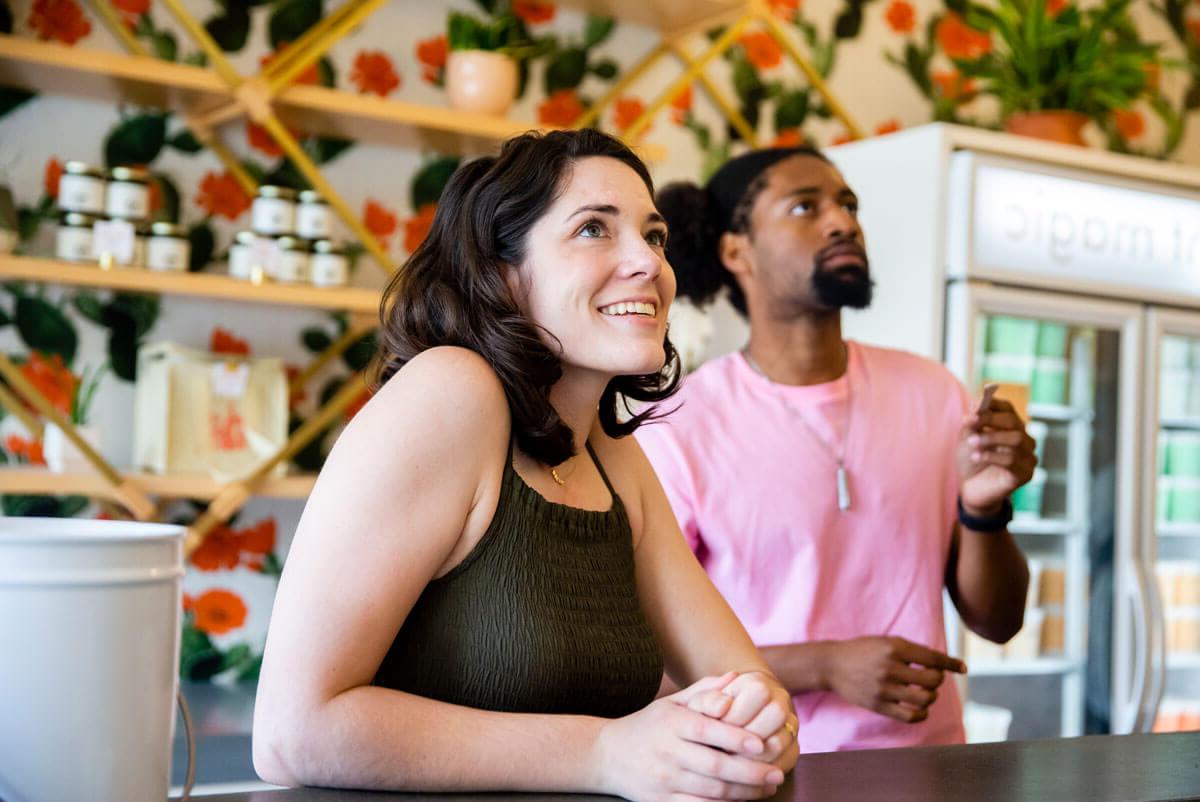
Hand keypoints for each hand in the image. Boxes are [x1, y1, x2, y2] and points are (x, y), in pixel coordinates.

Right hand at [594, 673, 785, 801]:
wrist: (605, 755)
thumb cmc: (647, 725)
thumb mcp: (670, 702)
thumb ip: (704, 691)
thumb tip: (735, 677)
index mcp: (671, 722)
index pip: (707, 730)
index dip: (735, 738)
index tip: (761, 744)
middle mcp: (667, 751)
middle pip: (714, 765)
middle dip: (749, 772)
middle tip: (775, 774)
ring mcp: (664, 779)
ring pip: (710, 790)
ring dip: (742, 793)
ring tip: (766, 789)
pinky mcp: (661, 800)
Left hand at [690, 672, 796, 771]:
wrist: (727, 725)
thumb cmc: (709, 712)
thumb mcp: (702, 701)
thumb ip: (707, 700)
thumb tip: (722, 706)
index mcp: (757, 682)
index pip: (759, 693)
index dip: (736, 714)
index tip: (716, 729)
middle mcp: (780, 699)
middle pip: (776, 714)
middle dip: (746, 736)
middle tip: (724, 749)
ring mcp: (790, 725)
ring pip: (779, 742)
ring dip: (752, 756)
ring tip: (729, 763)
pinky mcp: (793, 749)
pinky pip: (784, 762)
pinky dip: (762, 771)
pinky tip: (742, 775)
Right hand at [822, 636, 965, 722]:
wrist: (832, 664)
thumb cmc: (863, 651)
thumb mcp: (886, 641)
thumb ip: (911, 650)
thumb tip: (942, 663)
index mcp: (894, 648)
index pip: (932, 658)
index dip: (951, 664)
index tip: (963, 668)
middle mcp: (890, 667)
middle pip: (932, 680)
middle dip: (938, 680)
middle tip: (932, 678)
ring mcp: (884, 688)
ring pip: (924, 699)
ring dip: (931, 696)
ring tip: (925, 692)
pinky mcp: (879, 705)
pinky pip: (910, 716)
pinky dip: (922, 714)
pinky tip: (921, 708)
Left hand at [958, 398, 1037, 514]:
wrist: (971, 489)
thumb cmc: (972, 461)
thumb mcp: (967, 439)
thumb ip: (972, 424)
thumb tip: (974, 408)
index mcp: (1010, 427)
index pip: (1007, 408)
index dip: (992, 404)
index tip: (973, 405)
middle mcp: (1024, 439)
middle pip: (1014, 421)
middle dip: (989, 419)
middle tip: (969, 421)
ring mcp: (1027, 457)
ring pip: (1017, 439)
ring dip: (991, 437)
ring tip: (971, 442)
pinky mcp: (1025, 474)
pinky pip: (1012, 461)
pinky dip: (992, 456)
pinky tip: (976, 457)